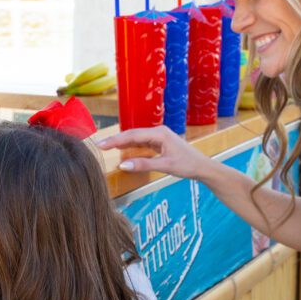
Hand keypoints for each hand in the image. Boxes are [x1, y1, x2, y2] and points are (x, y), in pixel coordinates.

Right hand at [96, 125, 212, 179]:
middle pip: (132, 134)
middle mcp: (158, 132)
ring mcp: (158, 137)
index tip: (101, 144)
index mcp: (159, 133)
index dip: (115, 140)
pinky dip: (130, 147)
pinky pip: (141, 143)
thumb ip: (143, 164)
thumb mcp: (165, 166)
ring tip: (106, 147)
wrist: (202, 167)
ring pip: (135, 138)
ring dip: (121, 143)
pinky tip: (121, 150)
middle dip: (115, 140)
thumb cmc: (187, 165)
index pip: (132, 136)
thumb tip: (122, 165)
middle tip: (98, 145)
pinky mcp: (159, 143)